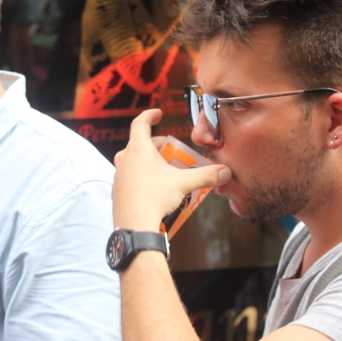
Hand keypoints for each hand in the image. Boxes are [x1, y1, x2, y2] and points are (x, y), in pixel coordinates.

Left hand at [113, 109, 228, 230]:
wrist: (134, 226)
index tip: (159, 114)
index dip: (150, 115)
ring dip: (147, 162)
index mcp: (138, 150)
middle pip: (139, 144)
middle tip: (169, 150)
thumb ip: (205, 175)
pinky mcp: (117, 191)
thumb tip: (224, 171)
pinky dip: (141, 178)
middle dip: (156, 145)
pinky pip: (130, 178)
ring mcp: (118, 176)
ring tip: (164, 171)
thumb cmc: (154, 199)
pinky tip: (153, 189)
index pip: (140, 123)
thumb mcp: (183, 183)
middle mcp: (125, 159)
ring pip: (133, 161)